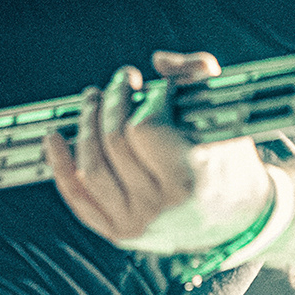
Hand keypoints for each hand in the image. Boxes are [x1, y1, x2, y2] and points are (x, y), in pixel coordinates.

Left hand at [44, 51, 272, 255]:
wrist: (240, 219)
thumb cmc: (232, 166)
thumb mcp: (226, 118)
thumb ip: (197, 77)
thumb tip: (160, 61)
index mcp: (188, 179)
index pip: (144, 128)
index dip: (148, 100)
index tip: (159, 90)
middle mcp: (158, 206)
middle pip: (113, 143)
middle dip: (112, 102)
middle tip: (120, 82)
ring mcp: (135, 223)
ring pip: (90, 168)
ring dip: (85, 126)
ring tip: (92, 101)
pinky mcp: (119, 232)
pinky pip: (78, 199)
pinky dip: (60, 167)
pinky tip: (54, 139)